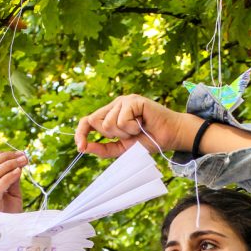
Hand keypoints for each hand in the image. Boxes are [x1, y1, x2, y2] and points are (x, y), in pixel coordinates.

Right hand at [0, 151, 26, 227]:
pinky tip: (18, 172)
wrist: (4, 239)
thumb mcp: (11, 193)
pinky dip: (8, 177)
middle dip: (5, 156)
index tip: (17, 153)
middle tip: (23, 155)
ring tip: (23, 161)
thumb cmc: (7, 216)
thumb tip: (19, 161)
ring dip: (8, 164)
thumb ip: (12, 178)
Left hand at [75, 94, 194, 157]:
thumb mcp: (121, 149)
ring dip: (123, 133)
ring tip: (138, 128)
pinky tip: (142, 123)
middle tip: (129, 135)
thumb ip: (103, 149)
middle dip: (110, 135)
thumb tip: (84, 147)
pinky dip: (132, 127)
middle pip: (95, 122)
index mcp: (110, 115)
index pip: (87, 121)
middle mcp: (114, 106)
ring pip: (108, 122)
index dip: (81, 133)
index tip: (80, 147)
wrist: (170, 137)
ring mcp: (123, 101)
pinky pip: (121, 119)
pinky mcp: (133, 100)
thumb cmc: (148, 141)